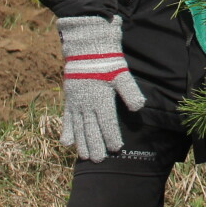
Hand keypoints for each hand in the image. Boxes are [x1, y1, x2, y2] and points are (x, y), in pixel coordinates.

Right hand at [58, 16, 145, 161]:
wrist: (86, 46)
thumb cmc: (107, 59)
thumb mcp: (121, 73)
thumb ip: (129, 91)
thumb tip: (138, 107)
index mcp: (101, 98)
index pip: (107, 122)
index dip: (111, 136)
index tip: (116, 149)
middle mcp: (87, 103)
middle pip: (91, 129)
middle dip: (95, 145)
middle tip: (98, 160)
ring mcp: (76, 102)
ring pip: (79, 126)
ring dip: (82, 142)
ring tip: (84, 156)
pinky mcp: (69, 98)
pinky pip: (67, 118)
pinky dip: (67, 130)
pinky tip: (67, 143)